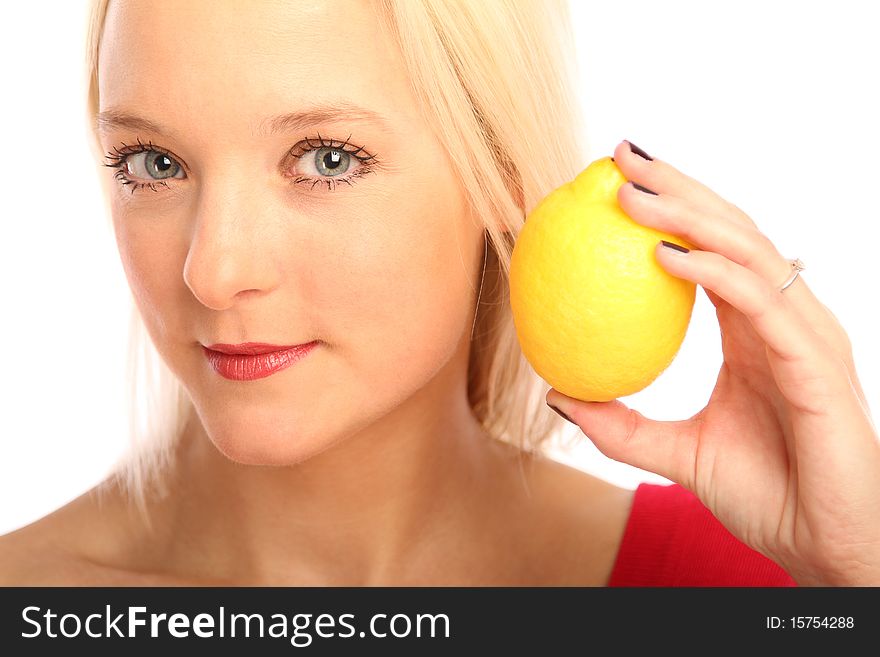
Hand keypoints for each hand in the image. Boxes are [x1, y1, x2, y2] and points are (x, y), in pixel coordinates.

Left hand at [546, 139, 879, 585]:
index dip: (672, 209)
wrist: (822, 546)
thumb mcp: (674, 454)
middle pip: (730, 230)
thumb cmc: (764, 494)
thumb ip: (620, 424)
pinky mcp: (816, 360)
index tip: (617, 182)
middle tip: (621, 156)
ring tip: (630, 190)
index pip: (713, 250)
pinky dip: (712, 271)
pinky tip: (663, 255)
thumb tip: (559, 393)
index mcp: (755, 329)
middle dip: (678, 186)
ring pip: (746, 250)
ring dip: (687, 214)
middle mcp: (783, 318)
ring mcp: (804, 333)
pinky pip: (758, 300)